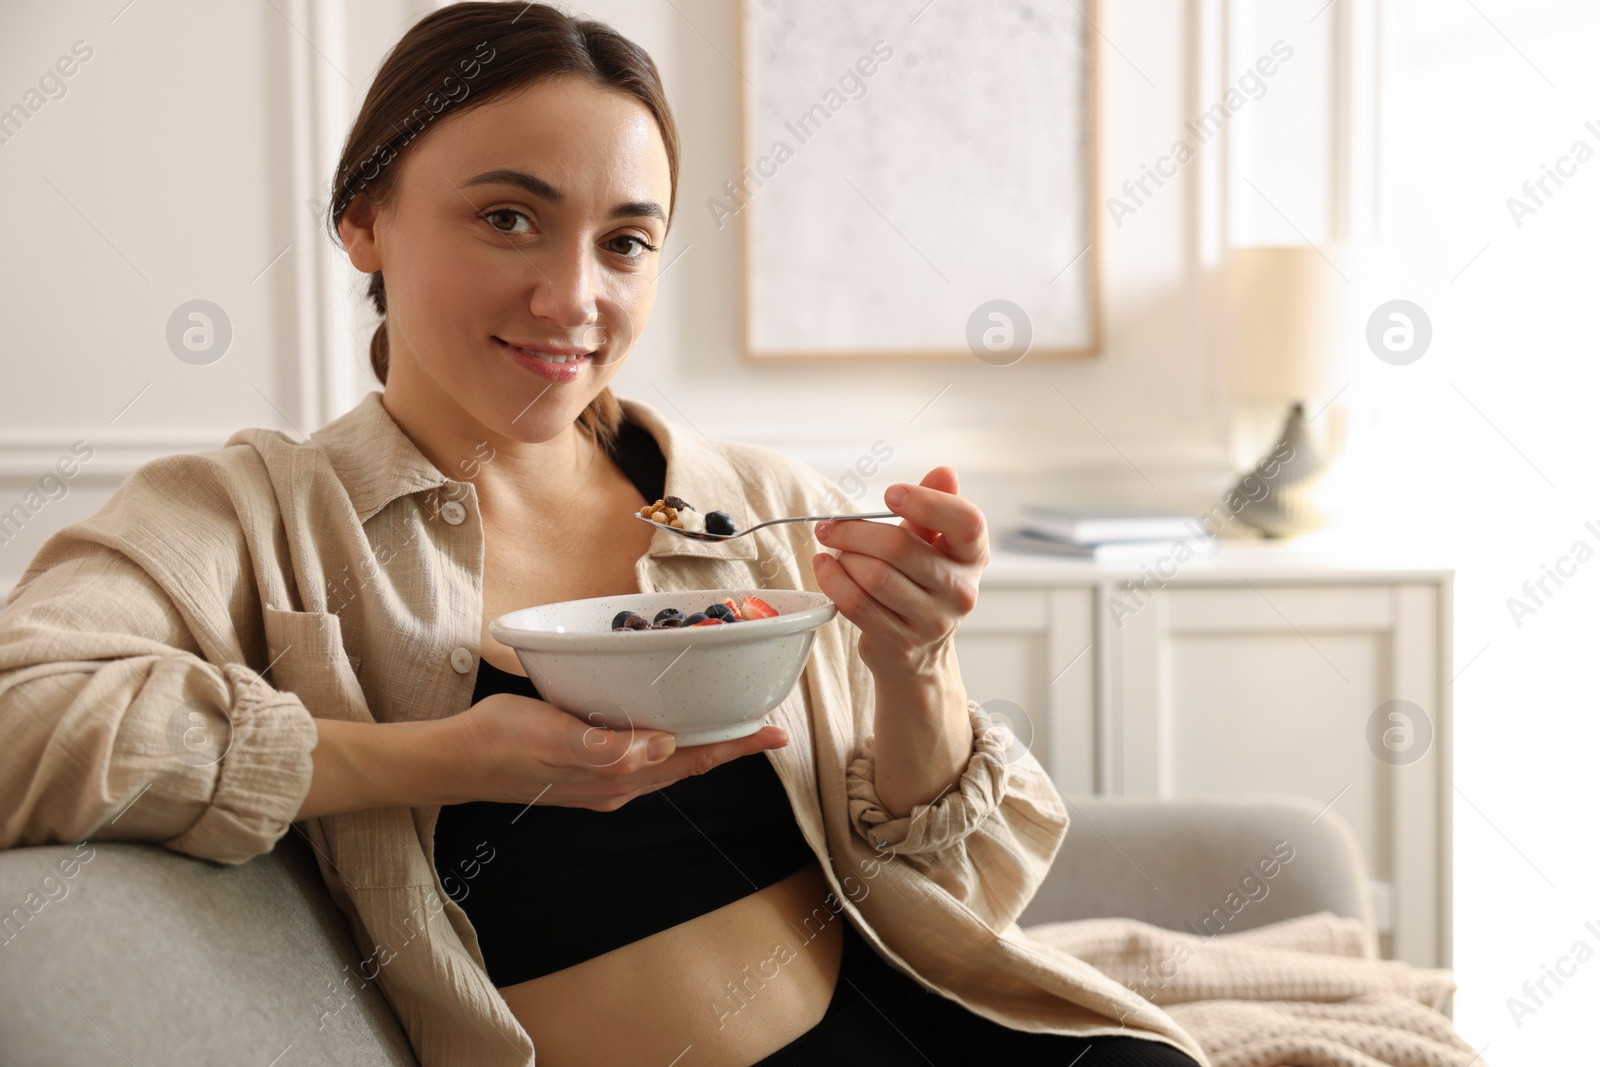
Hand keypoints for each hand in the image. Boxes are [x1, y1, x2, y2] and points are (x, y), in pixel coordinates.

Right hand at [446, 692, 789, 810]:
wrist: (457, 760)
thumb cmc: (499, 741)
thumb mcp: (548, 734)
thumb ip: (600, 745)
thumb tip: (655, 746)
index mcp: (615, 776)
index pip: (689, 759)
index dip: (733, 746)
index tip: (773, 733)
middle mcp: (617, 785)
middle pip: (687, 763)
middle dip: (728, 745)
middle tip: (766, 725)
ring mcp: (602, 781)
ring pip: (667, 763)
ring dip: (701, 745)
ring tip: (730, 723)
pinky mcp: (587, 770)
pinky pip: (642, 759)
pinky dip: (668, 742)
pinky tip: (668, 726)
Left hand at [812, 465, 988, 680]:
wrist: (919, 653)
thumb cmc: (922, 584)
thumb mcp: (933, 543)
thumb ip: (935, 506)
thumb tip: (944, 472)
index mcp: (974, 556)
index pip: (965, 522)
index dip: (927, 502)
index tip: (890, 494)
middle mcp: (961, 591)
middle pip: (900, 547)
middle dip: (855, 531)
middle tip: (830, 527)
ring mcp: (933, 621)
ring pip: (874, 576)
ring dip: (843, 557)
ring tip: (833, 551)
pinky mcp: (900, 643)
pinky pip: (856, 604)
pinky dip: (833, 581)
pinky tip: (826, 568)